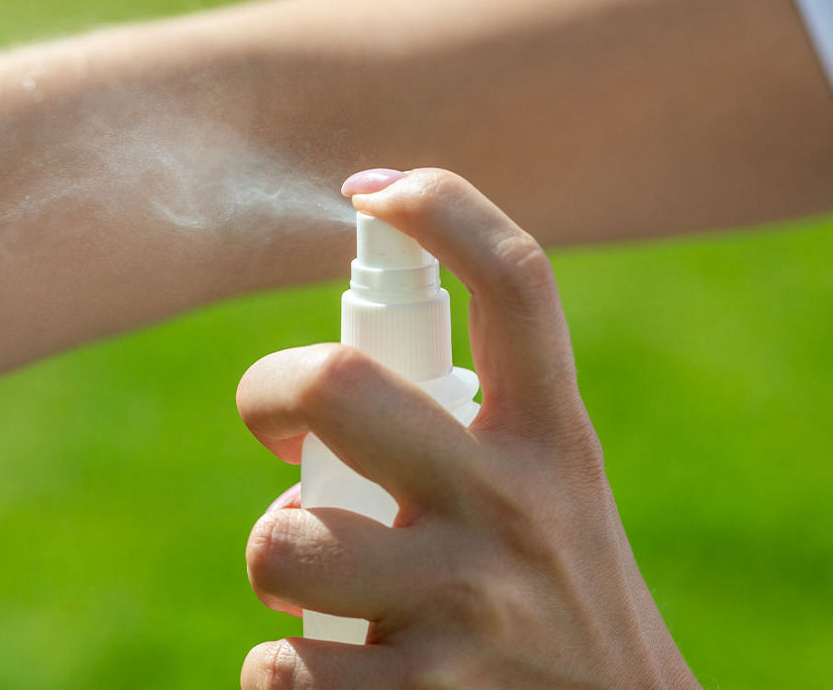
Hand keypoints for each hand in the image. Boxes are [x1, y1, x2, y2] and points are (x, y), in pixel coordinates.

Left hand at [236, 168, 697, 688]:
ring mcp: (468, 609)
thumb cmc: (562, 597)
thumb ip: (477, 428)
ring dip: (276, 557)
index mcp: (553, 440)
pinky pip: (279, 668)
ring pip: (283, 544)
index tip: (373, 190)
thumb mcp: (555, 493)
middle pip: (339, 385)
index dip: (443, 207)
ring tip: (316, 582)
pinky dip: (281, 671)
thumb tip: (328, 379)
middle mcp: (516, 508)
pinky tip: (334, 673)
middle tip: (276, 421)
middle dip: (270, 390)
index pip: (516, 282)